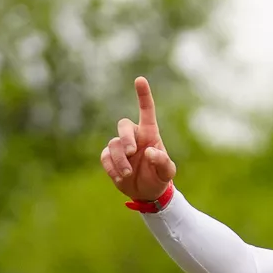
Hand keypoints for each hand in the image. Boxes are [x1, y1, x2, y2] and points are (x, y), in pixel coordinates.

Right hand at [100, 77, 178, 203]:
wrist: (147, 192)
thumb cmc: (159, 177)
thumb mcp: (167, 172)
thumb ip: (162, 161)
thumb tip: (149, 152)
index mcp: (149, 134)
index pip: (146, 111)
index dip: (143, 95)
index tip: (140, 80)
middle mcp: (134, 136)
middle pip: (123, 125)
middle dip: (126, 137)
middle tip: (132, 152)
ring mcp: (120, 146)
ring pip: (113, 145)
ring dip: (120, 161)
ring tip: (129, 174)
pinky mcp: (109, 157)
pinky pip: (105, 157)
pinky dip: (112, 168)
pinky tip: (122, 177)